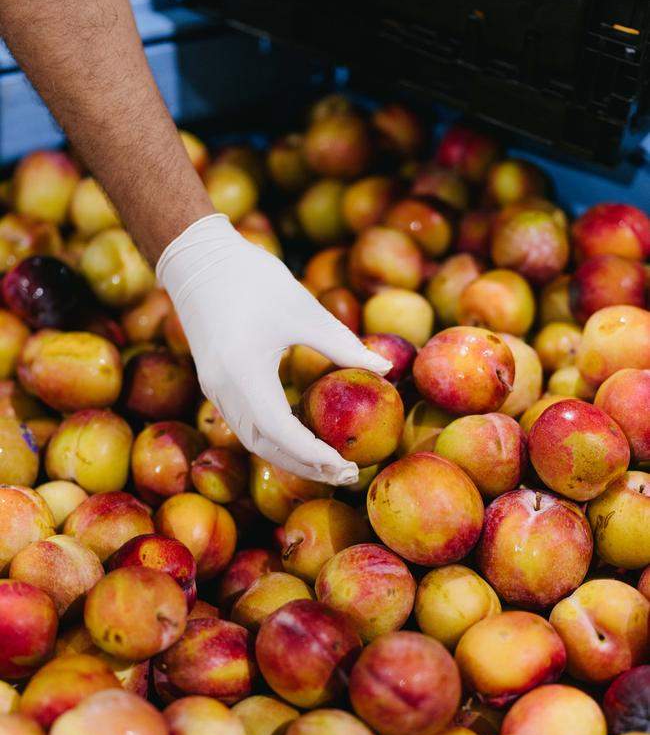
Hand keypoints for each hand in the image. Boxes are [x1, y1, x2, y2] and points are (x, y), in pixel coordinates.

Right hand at [156, 214, 391, 485]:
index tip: (346, 464)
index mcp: (244, 371)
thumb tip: (386, 369)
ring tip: (328, 466)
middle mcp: (224, 389)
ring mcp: (215, 389)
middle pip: (264, 446)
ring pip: (252, 440)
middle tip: (347, 475)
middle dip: (305, 466)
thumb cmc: (252, 279)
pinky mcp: (214, 383)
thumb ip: (343, 344)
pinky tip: (303, 439)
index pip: (280, 431)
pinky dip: (275, 440)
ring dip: (289, 457)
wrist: (197, 259)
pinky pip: (246, 424)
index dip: (313, 454)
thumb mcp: (304, 309)